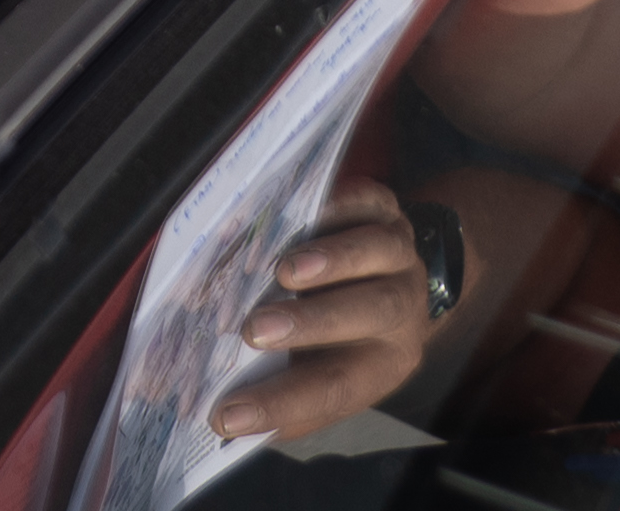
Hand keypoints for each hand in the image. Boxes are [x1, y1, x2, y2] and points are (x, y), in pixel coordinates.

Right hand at [211, 183, 438, 442]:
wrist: (398, 279)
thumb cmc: (344, 338)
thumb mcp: (323, 372)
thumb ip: (283, 389)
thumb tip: (220, 413)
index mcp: (380, 364)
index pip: (332, 390)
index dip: (279, 404)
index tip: (224, 416)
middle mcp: (399, 312)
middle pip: (367, 316)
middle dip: (309, 324)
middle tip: (253, 330)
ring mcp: (399, 256)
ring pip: (377, 256)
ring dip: (332, 262)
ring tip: (283, 271)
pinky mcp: (389, 210)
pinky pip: (372, 204)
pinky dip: (340, 205)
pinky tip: (306, 211)